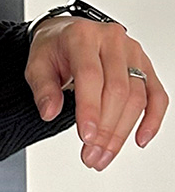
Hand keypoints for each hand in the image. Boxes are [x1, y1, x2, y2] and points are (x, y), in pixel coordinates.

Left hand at [25, 16, 167, 170]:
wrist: (67, 34)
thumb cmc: (53, 51)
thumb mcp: (36, 66)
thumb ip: (42, 89)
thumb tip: (50, 112)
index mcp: (83, 37)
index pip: (91, 76)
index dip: (90, 109)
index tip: (87, 137)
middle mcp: (112, 40)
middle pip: (117, 90)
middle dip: (105, 129)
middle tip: (91, 157)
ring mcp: (132, 52)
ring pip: (137, 96)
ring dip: (121, 132)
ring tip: (103, 157)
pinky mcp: (144, 65)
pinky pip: (156, 93)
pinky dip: (153, 118)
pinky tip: (140, 139)